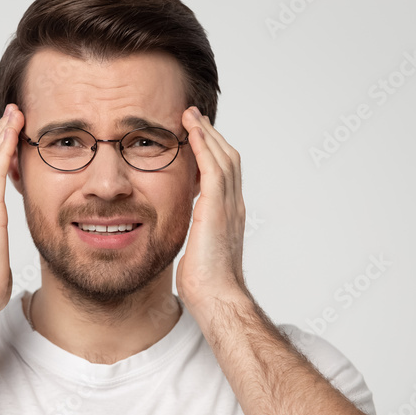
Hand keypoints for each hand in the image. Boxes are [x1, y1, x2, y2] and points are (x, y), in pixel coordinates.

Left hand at [176, 106, 249, 317]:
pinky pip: (213, 169)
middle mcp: (234, 207)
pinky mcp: (218, 209)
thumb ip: (195, 236)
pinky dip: (204, 147)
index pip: (225, 175)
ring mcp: (229, 207)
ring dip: (206, 134)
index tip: (197, 137)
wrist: (217, 298)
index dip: (212, 153)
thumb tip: (182, 236)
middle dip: (211, 136)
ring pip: (223, 158)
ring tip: (191, 116)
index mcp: (229, 217)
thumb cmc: (207, 286)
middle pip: (228, 160)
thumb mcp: (198, 252)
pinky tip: (191, 133)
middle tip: (194, 117)